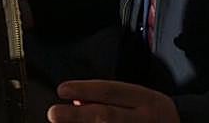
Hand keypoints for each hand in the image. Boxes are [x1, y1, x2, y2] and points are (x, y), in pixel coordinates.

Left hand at [46, 81, 178, 122]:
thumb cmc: (154, 114)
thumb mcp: (138, 99)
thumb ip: (110, 98)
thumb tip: (77, 101)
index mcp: (145, 99)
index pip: (111, 91)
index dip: (85, 89)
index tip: (62, 90)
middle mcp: (143, 119)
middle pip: (106, 116)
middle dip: (78, 116)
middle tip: (54, 113)